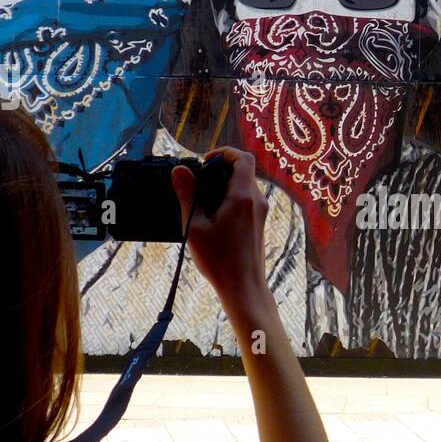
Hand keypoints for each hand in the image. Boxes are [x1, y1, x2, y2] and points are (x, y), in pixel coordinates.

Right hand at [171, 147, 268, 301]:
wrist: (244, 288)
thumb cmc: (219, 261)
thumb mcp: (195, 226)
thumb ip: (188, 195)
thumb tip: (180, 170)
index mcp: (243, 197)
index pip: (242, 158)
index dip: (224, 153)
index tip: (204, 162)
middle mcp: (257, 201)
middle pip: (242, 171)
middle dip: (219, 170)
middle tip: (197, 183)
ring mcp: (260, 212)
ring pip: (243, 186)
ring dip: (223, 186)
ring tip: (201, 202)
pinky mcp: (258, 223)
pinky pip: (245, 200)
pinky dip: (229, 198)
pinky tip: (211, 217)